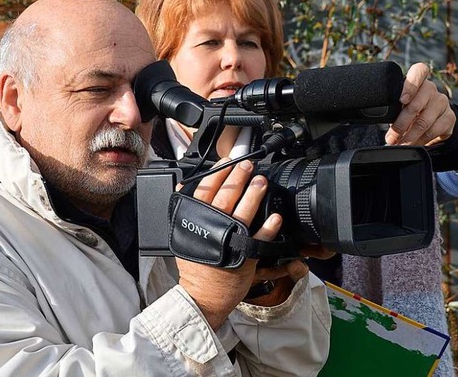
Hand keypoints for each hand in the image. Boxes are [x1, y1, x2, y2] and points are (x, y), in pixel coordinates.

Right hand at [176, 159, 283, 329]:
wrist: (203, 297)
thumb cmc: (195, 268)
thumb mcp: (182, 237)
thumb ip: (184, 212)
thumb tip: (184, 187)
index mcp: (195, 222)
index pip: (205, 191)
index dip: (217, 174)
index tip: (227, 162)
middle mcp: (212, 230)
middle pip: (225, 197)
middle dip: (238, 178)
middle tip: (248, 165)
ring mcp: (229, 243)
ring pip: (243, 213)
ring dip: (253, 195)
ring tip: (261, 181)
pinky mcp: (245, 257)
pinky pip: (259, 239)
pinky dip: (268, 227)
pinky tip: (275, 217)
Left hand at [385, 62, 455, 146]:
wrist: (434, 118)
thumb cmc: (410, 107)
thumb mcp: (399, 103)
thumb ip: (391, 103)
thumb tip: (374, 114)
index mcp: (418, 80)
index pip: (419, 71)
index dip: (410, 85)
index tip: (401, 100)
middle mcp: (431, 89)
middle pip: (416, 104)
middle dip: (401, 124)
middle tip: (391, 137)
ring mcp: (442, 102)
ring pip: (424, 122)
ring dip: (409, 137)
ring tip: (399, 144)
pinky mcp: (449, 117)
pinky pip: (433, 131)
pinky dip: (420, 141)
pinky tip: (412, 144)